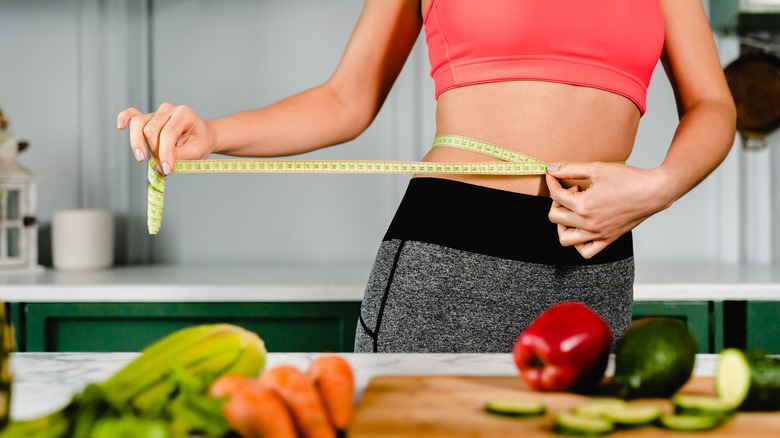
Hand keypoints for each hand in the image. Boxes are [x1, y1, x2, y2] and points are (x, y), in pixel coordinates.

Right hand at [116, 103, 215, 174]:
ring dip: (139, 144)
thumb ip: (179, 156)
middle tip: (164, 167)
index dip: (165, 154)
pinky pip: (132, 115)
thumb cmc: (200, 142)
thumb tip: (160, 164)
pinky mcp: (148, 118)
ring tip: (142, 158)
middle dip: (155, 152)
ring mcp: (156, 113)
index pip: (168, 134)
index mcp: (183, 114)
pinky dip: (125, 118)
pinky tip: (120, 125)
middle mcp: (168, 109)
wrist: (202, 136)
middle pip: (150, 130)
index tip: (167, 170)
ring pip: (139, 125)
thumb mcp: (197, 151)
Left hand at [545, 162, 669, 258]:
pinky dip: (578, 243)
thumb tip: (551, 171)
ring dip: (562, 225)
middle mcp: (588, 223)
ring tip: (572, 212)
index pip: (556, 196)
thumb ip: (570, 170)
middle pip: (555, 217)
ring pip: (565, 239)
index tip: (554, 177)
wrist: (653, 192)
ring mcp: (598, 234)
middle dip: (557, 201)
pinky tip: (581, 228)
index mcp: (584, 206)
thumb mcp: (596, 168)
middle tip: (572, 191)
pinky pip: (585, 251)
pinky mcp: (607, 239)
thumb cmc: (628, 179)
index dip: (552, 183)